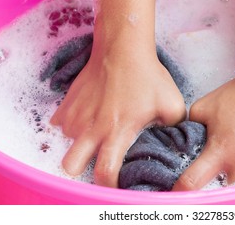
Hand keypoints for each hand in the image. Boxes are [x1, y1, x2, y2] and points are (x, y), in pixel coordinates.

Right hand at [51, 38, 185, 186]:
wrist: (123, 48)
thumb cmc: (148, 76)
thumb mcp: (172, 104)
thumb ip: (174, 129)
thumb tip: (172, 142)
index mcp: (117, 131)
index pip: (105, 172)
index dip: (109, 186)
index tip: (116, 184)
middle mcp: (91, 127)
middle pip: (70, 165)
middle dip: (81, 169)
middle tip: (96, 160)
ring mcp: (76, 114)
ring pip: (66, 143)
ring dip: (80, 143)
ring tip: (97, 132)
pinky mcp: (67, 103)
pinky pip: (61, 123)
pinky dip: (73, 124)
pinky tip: (89, 115)